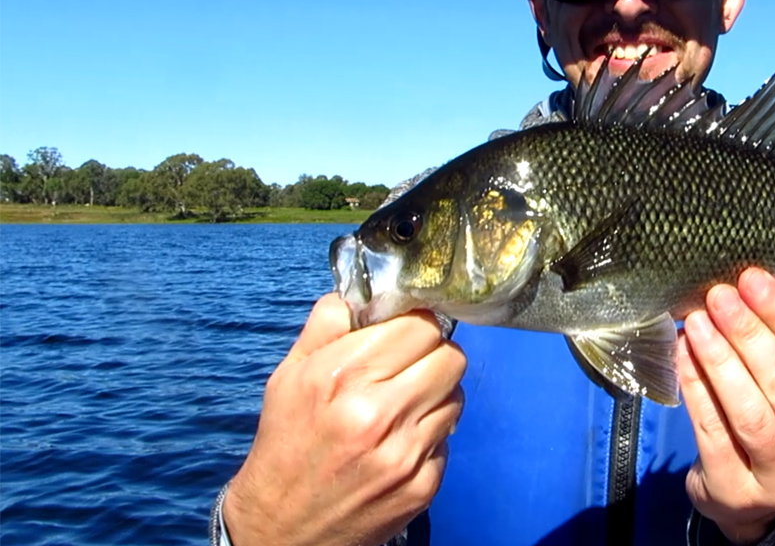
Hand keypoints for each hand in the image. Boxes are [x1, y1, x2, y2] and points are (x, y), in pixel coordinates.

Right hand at [223, 293, 465, 545]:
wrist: (281, 528)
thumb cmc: (287, 443)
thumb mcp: (289, 376)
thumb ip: (327, 325)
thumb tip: (362, 289)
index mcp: (341, 377)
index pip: (420, 326)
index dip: (415, 326)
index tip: (404, 333)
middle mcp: (376, 414)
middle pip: (450, 357)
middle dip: (432, 356)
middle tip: (409, 367)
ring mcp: (403, 454)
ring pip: (456, 396)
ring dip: (435, 395)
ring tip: (402, 406)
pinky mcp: (422, 486)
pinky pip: (449, 438)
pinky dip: (430, 435)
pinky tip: (399, 442)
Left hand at [679, 268, 774, 544]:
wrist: (755, 505)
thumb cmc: (773, 429)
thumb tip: (741, 290)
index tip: (753, 279)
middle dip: (750, 334)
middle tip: (719, 296)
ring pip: (751, 413)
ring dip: (721, 360)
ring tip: (696, 323)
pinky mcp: (737, 493)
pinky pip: (714, 433)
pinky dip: (696, 389)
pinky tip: (683, 357)